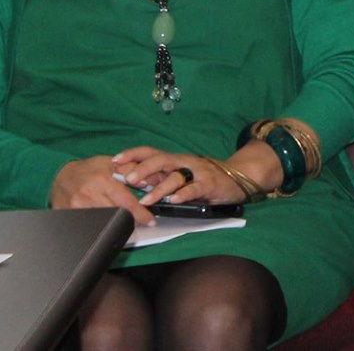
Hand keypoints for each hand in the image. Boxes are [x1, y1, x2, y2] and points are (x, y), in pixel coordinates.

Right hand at [51, 155, 152, 225]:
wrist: (61, 175)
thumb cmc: (89, 169)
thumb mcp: (112, 163)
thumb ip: (131, 171)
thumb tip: (147, 182)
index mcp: (102, 180)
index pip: (126, 202)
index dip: (140, 214)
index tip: (149, 221)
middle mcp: (89, 193)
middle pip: (116, 214)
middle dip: (130, 219)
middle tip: (138, 220)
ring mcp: (78, 206)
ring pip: (104, 221)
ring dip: (116, 223)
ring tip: (122, 219)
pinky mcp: (70, 215)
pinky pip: (90, 224)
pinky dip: (101, 223)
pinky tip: (105, 220)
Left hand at [111, 146, 252, 206]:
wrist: (238, 176)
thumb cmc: (204, 178)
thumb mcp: (179, 176)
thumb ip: (160, 177)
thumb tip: (132, 181)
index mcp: (175, 160)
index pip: (151, 152)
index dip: (133, 154)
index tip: (115, 160)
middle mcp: (184, 162)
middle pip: (161, 160)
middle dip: (143, 169)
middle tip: (128, 179)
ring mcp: (198, 172)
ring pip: (176, 177)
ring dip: (159, 188)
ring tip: (145, 200)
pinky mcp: (210, 184)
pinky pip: (195, 188)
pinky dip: (183, 194)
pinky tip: (174, 200)